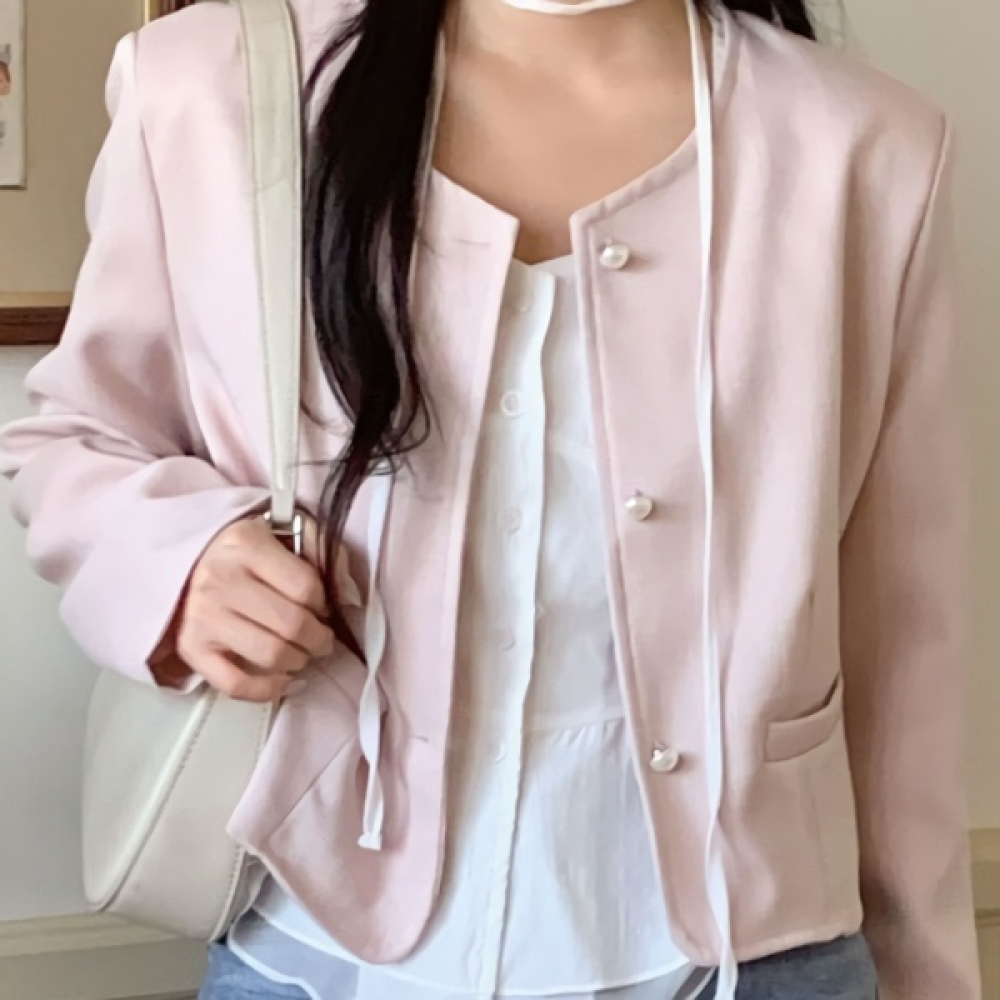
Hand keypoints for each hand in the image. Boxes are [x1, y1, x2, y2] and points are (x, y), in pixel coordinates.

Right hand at [152, 516, 334, 701]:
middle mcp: (219, 580)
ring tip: (303, 654)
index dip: (325, 602)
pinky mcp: (191, 649)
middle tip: (322, 638)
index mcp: (245, 544)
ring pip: (271, 655)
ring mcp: (203, 617)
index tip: (323, 607)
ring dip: (299, 661)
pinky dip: (269, 689)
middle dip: (319, 638)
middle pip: (292, 624)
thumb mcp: (285, 529)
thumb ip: (324, 552)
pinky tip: (286, 681)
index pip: (305, 586)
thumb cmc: (245, 550)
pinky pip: (236, 684)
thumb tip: (351, 597)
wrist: (185, 563)